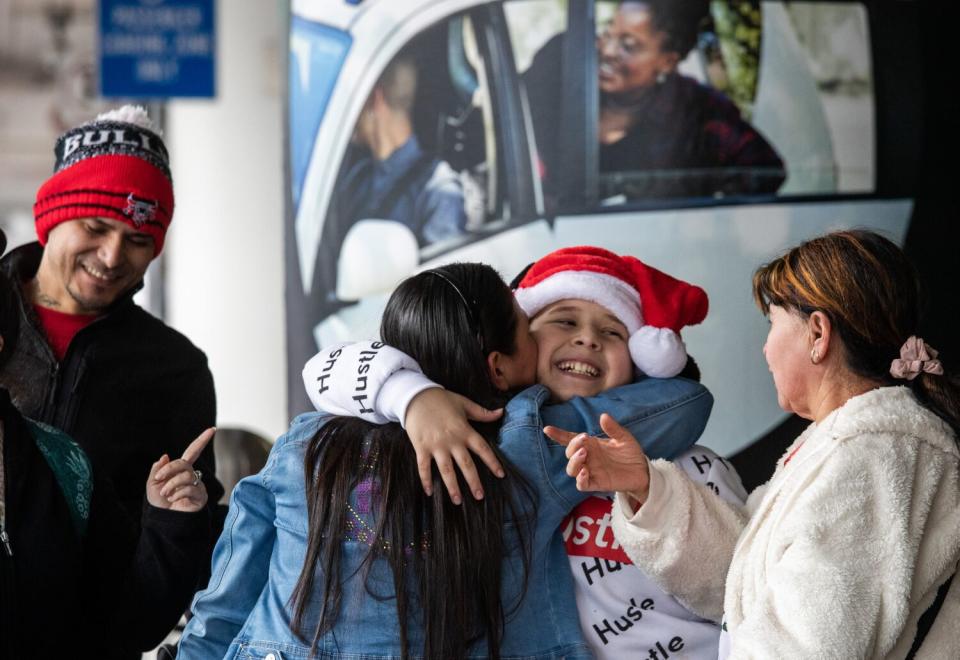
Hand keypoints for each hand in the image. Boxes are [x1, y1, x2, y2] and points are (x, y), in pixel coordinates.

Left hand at [146, 427, 214, 512]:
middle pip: (183, 463)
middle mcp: (191, 474)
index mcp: (181, 469)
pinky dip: (177, 493)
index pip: (193, 451)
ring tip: (165, 494)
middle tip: (159, 479)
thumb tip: (166, 456)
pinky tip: (173, 499)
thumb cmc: (160, 503)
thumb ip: (158, 469)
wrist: (165, 521)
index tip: (212, 429)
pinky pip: (189, 488)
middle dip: (169, 470)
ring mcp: (197, 484)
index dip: (202, 440)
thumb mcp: (153, 483)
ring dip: (171, 484)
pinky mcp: (200, 495)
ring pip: (185, 476)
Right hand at [404, 388, 504, 503]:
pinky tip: (430, 492)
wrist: (415, 396)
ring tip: (458, 501)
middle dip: (474, 482)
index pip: (482, 448)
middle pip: (465, 464)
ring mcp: (436, 445)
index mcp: (464, 430)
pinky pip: (423, 467)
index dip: (492, 462)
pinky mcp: (421, 447)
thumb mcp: (464, 403)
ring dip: (452, 486)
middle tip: (480, 497)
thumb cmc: (441, 399)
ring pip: (446, 470)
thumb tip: (501, 412)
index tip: (501, 475)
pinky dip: (426, 480)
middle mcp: (452, 440)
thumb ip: (482, 412)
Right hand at [544, 413, 649, 503]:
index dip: (558, 435)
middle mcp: (588, 458)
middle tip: (584, 441)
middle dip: (572, 446)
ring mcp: (591, 471)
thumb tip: (603, 416)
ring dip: (574, 461)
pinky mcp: (597, 484)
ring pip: (571, 469)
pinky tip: (585, 472)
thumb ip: (613, 428)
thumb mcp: (624, 438)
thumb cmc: (631, 454)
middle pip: (569, 453)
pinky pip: (582, 485)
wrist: (643, 471)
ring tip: (584, 454)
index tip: (547, 429)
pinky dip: (580, 479)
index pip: (570, 439)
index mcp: (591, 445)